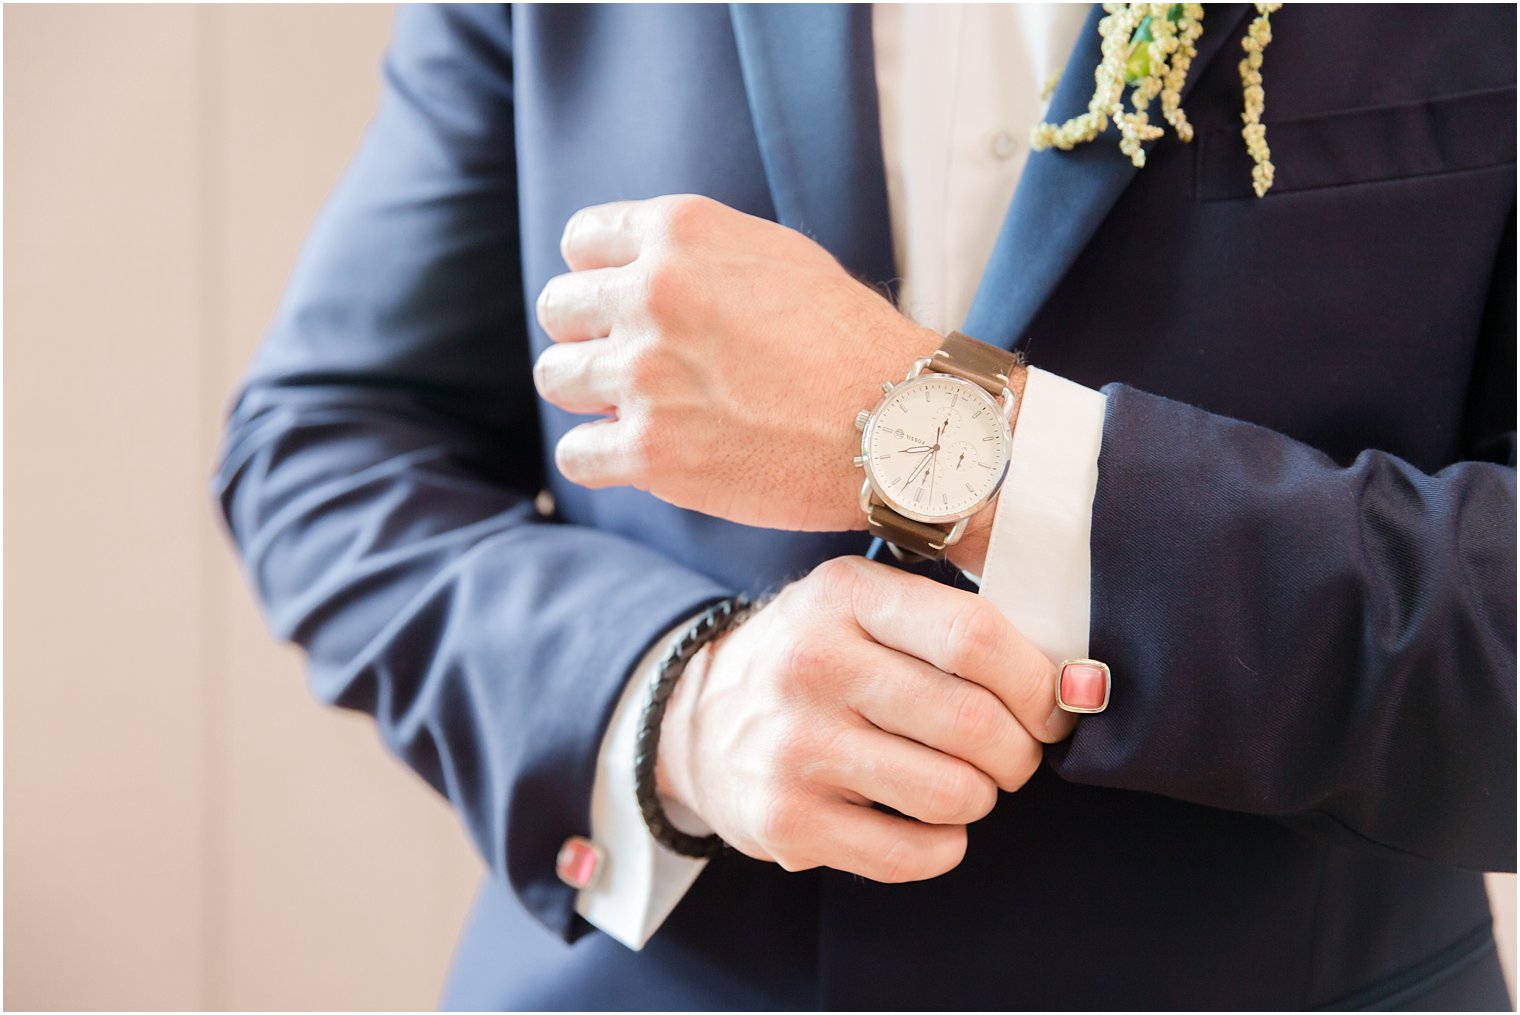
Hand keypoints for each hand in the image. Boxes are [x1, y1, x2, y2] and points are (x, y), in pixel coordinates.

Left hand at [532, 194, 940, 531]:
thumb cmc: (849, 342)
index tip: (623, 309)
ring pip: (555, 378)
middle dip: (588, 338)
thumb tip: (630, 273)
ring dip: (591, 397)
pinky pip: (576, 453)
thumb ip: (694, 256)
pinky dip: (603, 458)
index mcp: (681, 233)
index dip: (599, 279)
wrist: (899, 424)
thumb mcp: (773, 255)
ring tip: (643, 410)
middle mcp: (653, 294)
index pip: (580, 243)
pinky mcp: (650, 451)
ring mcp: (646, 374)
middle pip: (557, 310)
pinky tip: (645, 456)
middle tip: (634, 366)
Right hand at [656, 557, 1073, 881]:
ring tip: (958, 780)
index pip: (974, 637)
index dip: (1036, 682)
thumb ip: (965, 629)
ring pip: (953, 794)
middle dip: (1019, 751)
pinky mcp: (786, 821)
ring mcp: (795, 748)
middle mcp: (813, 667)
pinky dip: (944, 844)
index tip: (1051, 705)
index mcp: (845, 597)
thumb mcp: (866, 606)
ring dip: (980, 797)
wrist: (697, 720)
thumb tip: (1085, 686)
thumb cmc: (816, 659)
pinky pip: (915, 853)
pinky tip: (923, 819)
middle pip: (974, 722)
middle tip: (1009, 753)